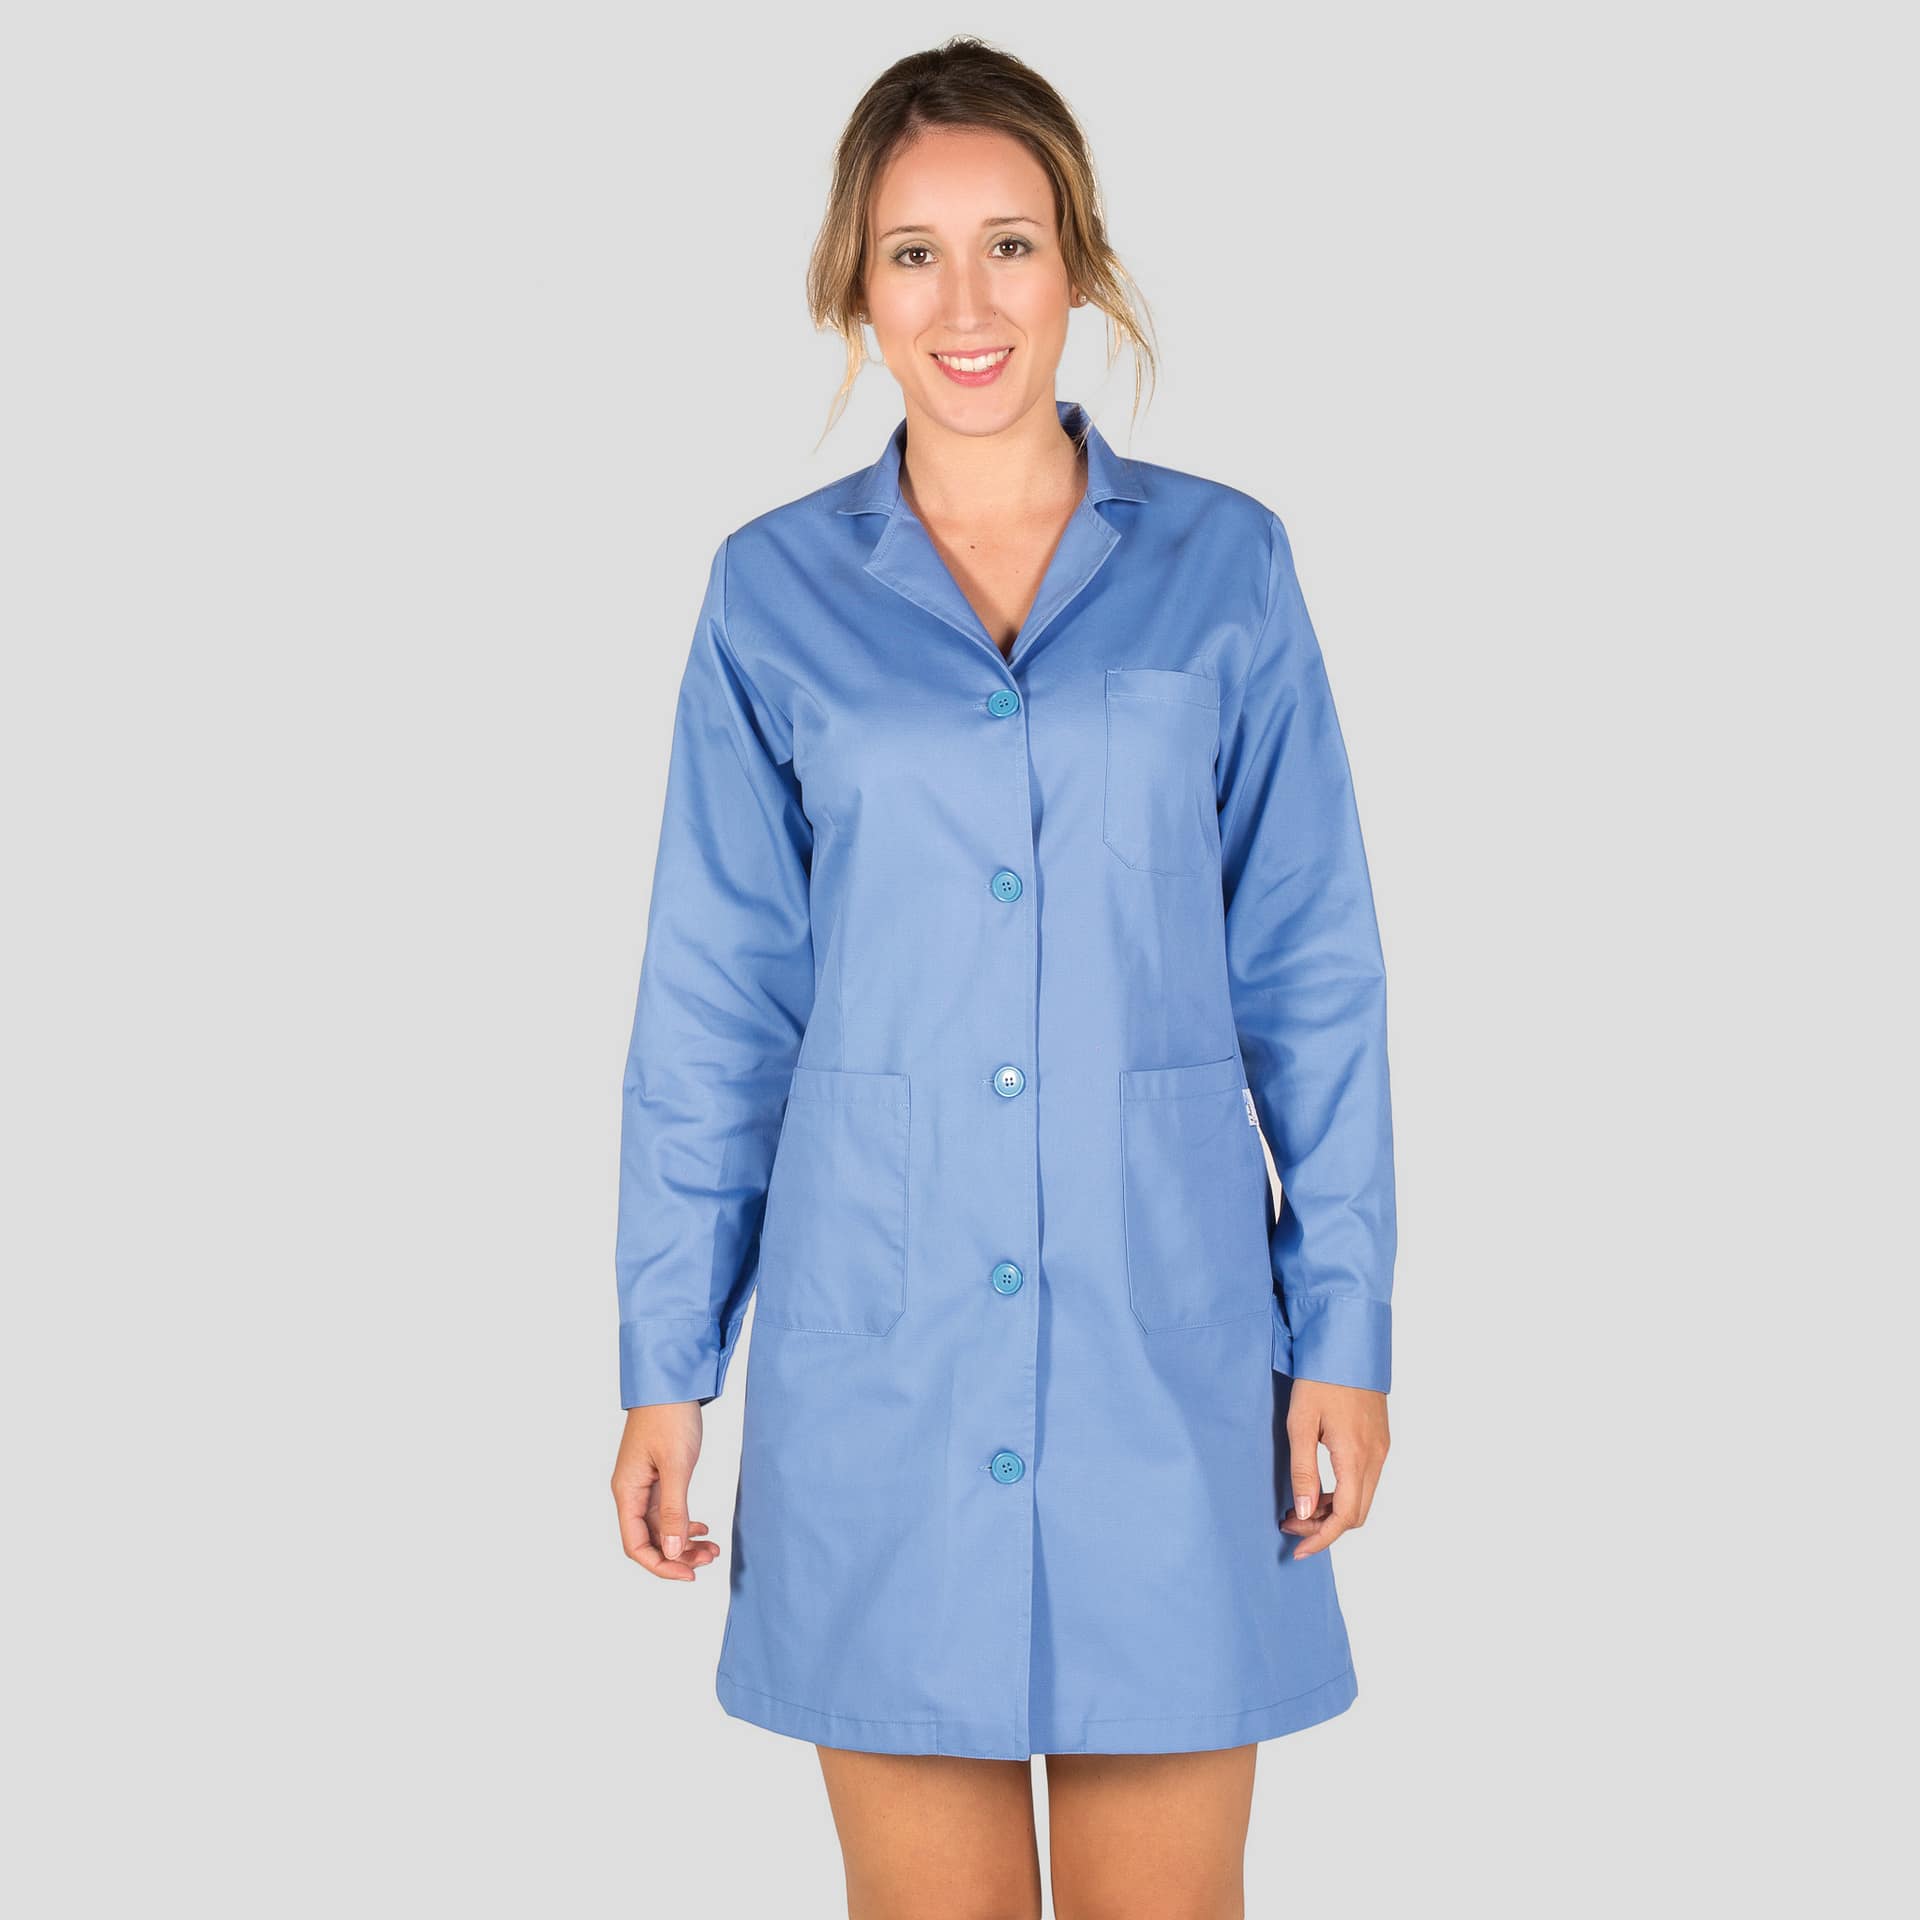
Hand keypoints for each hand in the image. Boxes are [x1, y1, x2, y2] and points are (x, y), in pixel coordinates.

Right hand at [612, 1403, 719, 1580]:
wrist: (671, 1382)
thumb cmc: (669, 1417)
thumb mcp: (676, 1465)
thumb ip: (675, 1511)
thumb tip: (674, 1551)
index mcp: (627, 1492)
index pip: (636, 1545)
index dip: (661, 1565)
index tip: (688, 1574)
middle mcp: (631, 1492)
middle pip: (649, 1540)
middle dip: (678, 1555)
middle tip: (710, 1558)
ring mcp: (644, 1484)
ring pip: (661, 1527)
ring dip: (684, 1541)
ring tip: (712, 1547)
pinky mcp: (658, 1475)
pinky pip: (667, 1510)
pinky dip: (685, 1522)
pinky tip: (702, 1527)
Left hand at [1280, 1379, 1389, 1559]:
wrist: (1348, 1343)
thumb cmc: (1320, 1378)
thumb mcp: (1300, 1423)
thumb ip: (1303, 1471)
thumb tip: (1304, 1514)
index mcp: (1355, 1456)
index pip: (1345, 1517)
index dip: (1321, 1538)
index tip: (1298, 1549)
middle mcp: (1375, 1457)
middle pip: (1356, 1513)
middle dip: (1324, 1528)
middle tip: (1289, 1524)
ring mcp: (1381, 1448)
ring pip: (1362, 1498)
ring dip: (1333, 1511)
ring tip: (1298, 1507)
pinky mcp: (1380, 1439)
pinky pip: (1366, 1480)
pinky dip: (1343, 1492)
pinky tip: (1319, 1487)